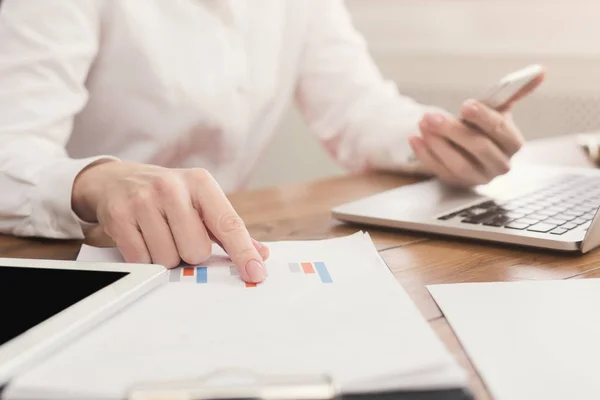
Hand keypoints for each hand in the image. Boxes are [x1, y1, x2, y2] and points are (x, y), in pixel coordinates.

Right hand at [72, 161, 268, 282]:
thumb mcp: (201, 201)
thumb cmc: (167, 195)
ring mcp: (143, 201)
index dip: (242, 252)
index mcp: (200, 183)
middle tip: (179, 236)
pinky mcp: (119, 217)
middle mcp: (172, 188)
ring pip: (168, 259)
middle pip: (196, 251)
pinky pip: (142, 261)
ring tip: (159, 235)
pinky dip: (145, 258)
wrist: (117, 180)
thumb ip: (229, 229)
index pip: (228, 224)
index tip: (255, 273)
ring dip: (167, 257)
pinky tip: (143, 238)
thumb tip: (260, 255)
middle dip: (190, 253)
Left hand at [408, 71, 544, 186]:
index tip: (465, 105)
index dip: (483, 117)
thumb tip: (540, 70)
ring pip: (458, 163)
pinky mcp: (458, 183)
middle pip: (478, 148)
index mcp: (512, 143)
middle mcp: (499, 164)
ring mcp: (478, 177)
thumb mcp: (498, 109)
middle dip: (453, 131)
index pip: (500, 130)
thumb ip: (513, 91)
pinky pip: (440, 171)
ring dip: (437, 143)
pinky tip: (415, 138)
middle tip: (431, 116)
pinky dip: (426, 155)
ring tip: (422, 124)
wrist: (470, 149)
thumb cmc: (485, 126)